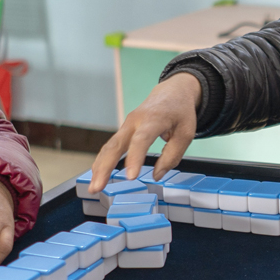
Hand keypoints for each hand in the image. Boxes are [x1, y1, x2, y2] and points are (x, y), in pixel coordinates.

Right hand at [90, 72, 200, 192]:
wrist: (172, 91)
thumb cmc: (180, 112)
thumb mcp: (186, 133)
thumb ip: (172, 155)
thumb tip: (156, 175)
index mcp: (154, 119)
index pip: (141, 140)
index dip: (134, 158)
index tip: (131, 177)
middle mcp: (135, 121)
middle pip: (115, 145)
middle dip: (104, 168)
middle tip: (97, 188)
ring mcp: (127, 125)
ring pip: (109, 147)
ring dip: (99, 168)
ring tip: (93, 188)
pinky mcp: (124, 131)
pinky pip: (111, 147)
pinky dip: (103, 161)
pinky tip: (97, 175)